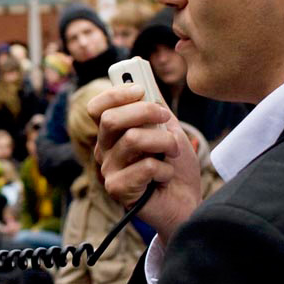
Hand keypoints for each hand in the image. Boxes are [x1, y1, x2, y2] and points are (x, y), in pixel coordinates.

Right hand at [87, 83, 200, 242]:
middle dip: (144, 111)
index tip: (141, 89)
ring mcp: (109, 170)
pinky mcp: (117, 189)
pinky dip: (164, 168)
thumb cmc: (174, 167)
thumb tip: (145, 81)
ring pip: (132, 140)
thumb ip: (154, 108)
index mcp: (111, 134)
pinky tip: (166, 177)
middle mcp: (104, 150)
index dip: (115, 94)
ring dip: (164, 141)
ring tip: (174, 151)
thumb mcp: (167, 130)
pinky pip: (144, 166)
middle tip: (166, 117)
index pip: (97, 107)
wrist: (187, 202)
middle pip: (110, 119)